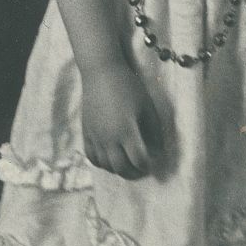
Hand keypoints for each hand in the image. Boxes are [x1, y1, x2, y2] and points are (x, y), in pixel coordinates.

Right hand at [80, 60, 163, 179]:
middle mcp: (109, 138)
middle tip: (140, 170)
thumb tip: (158, 150)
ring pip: (105, 165)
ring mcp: (95, 136)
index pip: (138, 160)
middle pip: (121, 167)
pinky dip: (101, 163)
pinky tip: (109, 160)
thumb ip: (154, 130)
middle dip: (133, 173)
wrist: (102, 72)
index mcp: (126, 130)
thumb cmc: (128, 86)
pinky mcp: (86, 132)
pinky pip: (91, 156)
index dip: (147, 165)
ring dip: (117, 170)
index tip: (152, 164)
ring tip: (126, 165)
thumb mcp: (147, 106)